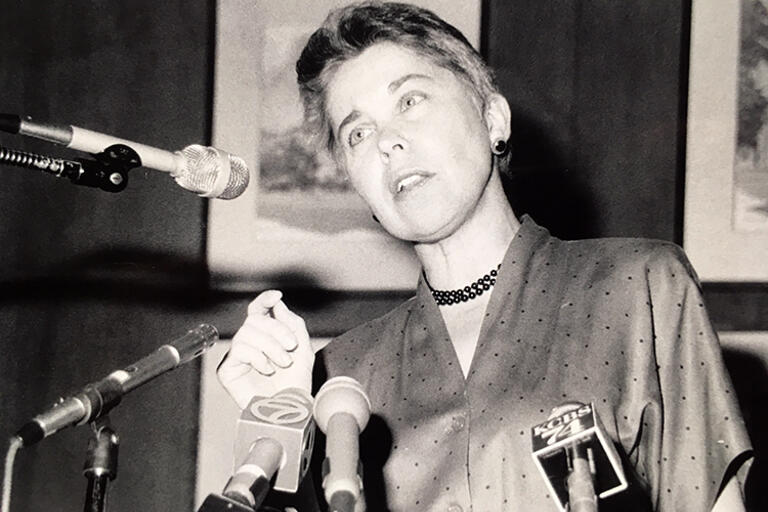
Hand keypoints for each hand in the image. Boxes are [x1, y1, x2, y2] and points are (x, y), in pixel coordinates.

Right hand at [217, 290, 315, 408]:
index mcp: (266, 335)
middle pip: (255, 319)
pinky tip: (267, 370)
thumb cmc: (296, 384)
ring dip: (270, 347)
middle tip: (291, 347)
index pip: (259, 310)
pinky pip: (239, 350)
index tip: (276, 296)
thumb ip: (292, 323)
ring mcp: (238, 356)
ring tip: (282, 363)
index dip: (264, 300)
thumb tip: (277, 305)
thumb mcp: (303, 348)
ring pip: (247, 333)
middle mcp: (250, 342)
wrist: (289, 409)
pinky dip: (258, 358)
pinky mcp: (228, 370)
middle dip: (277, 331)